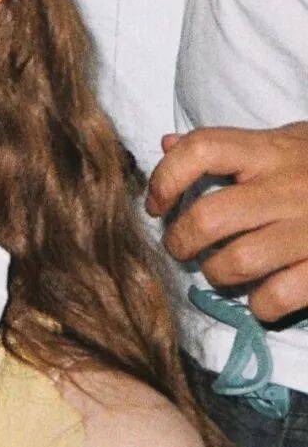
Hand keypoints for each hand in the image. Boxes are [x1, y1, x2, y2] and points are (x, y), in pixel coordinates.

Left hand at [145, 123, 307, 322]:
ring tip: (220, 270)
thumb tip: (168, 144)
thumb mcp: (287, 143)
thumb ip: (230, 146)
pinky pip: (276, 297)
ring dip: (216, 274)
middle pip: (208, 216)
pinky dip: (260, 304)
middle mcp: (290, 186)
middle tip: (182, 247)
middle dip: (181, 240)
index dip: (165, 178)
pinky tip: (262, 295)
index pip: (202, 149)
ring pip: (236, 262)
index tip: (156, 203)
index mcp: (272, 150)